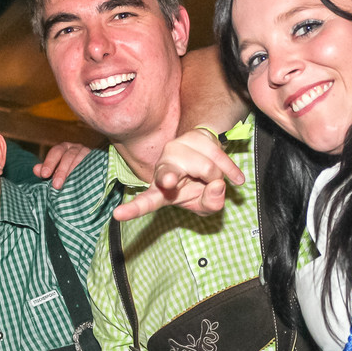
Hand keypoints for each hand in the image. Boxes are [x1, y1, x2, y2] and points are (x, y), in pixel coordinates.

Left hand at [33, 143, 92, 189]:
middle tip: (56, 185)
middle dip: (61, 171)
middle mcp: (76, 148)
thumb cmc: (66, 171)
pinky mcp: (97, 160)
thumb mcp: (54, 170)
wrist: (88, 171)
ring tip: (68, 185)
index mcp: (63, 148)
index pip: (55, 152)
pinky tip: (82, 182)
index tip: (44, 174)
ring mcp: (88, 153)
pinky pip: (92, 165)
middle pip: (68, 156)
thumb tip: (36, 169)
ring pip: (80, 160)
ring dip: (74, 173)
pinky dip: (87, 173)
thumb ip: (45, 170)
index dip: (49, 163)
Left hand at [113, 129, 245, 221]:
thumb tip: (217, 185)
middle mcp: (164, 165)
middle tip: (182, 181)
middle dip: (173, 177)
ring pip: (206, 168)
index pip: (147, 201)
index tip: (118, 215)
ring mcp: (177, 147)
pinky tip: (233, 176)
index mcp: (160, 189)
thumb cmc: (201, 186)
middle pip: (172, 175)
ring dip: (219, 177)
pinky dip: (230, 169)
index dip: (133, 210)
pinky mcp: (194, 135)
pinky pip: (219, 156)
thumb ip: (211, 204)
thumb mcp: (206, 205)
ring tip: (215, 179)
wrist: (210, 157)